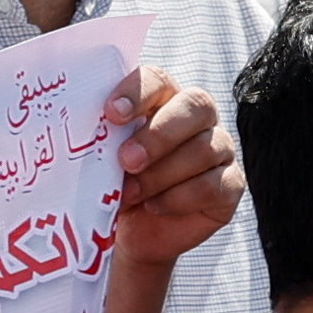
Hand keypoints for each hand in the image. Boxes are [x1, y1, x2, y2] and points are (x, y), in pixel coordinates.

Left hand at [105, 71, 239, 273]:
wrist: (132, 233)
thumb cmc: (114, 186)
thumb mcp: (101, 159)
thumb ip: (99, 140)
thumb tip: (82, 135)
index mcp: (163, 98)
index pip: (158, 79)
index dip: (137, 92)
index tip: (111, 114)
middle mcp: (197, 117)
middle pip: (195, 105)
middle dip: (158, 135)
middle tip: (126, 160)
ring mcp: (220, 149)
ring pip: (204, 149)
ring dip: (162, 174)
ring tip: (132, 194)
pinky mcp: (230, 185)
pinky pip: (214, 185)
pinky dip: (179, 198)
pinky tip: (155, 206)